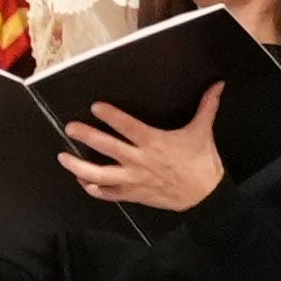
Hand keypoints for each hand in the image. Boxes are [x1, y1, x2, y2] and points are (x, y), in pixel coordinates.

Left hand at [59, 82, 227, 217]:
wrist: (206, 197)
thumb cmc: (202, 162)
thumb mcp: (203, 131)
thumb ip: (207, 106)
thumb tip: (218, 84)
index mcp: (154, 142)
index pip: (127, 126)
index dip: (110, 116)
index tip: (95, 107)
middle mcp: (140, 160)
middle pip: (107, 147)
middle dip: (86, 136)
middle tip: (70, 127)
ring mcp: (134, 179)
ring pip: (100, 174)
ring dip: (79, 166)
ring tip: (63, 158)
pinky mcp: (133, 194)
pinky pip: (108, 194)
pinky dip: (93, 188)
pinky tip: (82, 181)